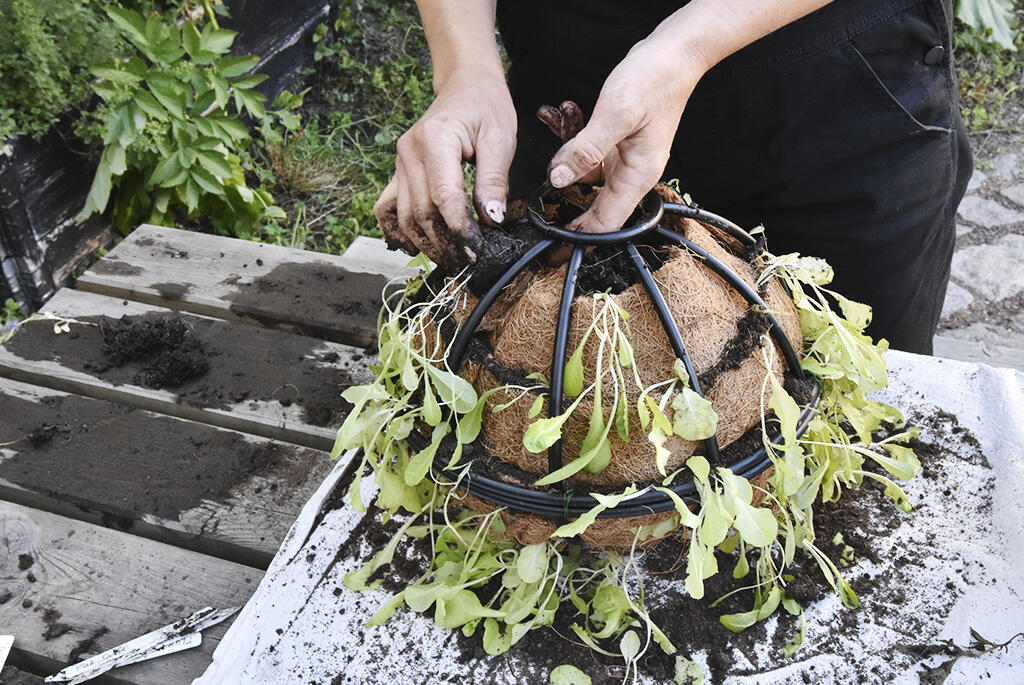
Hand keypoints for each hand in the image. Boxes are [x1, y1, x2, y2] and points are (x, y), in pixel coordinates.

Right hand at [373, 69, 516, 268]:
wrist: (466, 85)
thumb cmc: (486, 107)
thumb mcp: (501, 139)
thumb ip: (494, 180)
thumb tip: (491, 219)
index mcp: (434, 140)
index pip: (444, 196)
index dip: (459, 228)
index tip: (476, 250)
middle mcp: (409, 152)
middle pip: (421, 211)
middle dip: (444, 242)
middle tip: (467, 261)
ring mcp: (399, 163)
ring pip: (404, 216)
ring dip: (425, 243)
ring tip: (450, 259)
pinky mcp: (398, 172)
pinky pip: (387, 208)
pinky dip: (398, 231)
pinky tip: (416, 246)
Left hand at [546, 35, 711, 233]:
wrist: (674, 53)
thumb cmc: (655, 80)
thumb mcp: (616, 115)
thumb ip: (585, 150)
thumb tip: (558, 180)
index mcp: (638, 176)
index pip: (607, 224)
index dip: (580, 238)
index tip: (554, 247)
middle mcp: (633, 173)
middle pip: (595, 207)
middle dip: (567, 211)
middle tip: (539, 222)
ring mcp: (625, 159)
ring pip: (586, 177)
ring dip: (565, 161)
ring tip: (554, 135)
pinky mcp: (617, 143)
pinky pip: (588, 155)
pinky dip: (572, 143)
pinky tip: (563, 122)